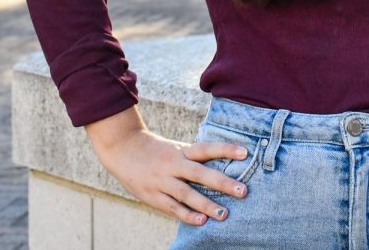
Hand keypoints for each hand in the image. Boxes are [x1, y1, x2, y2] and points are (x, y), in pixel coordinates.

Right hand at [85, 108, 250, 226]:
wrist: (122, 149)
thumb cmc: (156, 150)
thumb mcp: (176, 149)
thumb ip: (194, 159)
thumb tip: (222, 167)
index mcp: (181, 151)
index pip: (207, 149)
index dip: (225, 149)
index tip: (245, 152)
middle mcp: (173, 165)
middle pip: (201, 174)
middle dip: (223, 183)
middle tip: (243, 191)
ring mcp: (162, 181)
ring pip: (187, 194)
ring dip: (206, 205)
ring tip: (224, 214)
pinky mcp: (152, 196)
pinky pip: (172, 207)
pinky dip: (187, 215)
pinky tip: (201, 220)